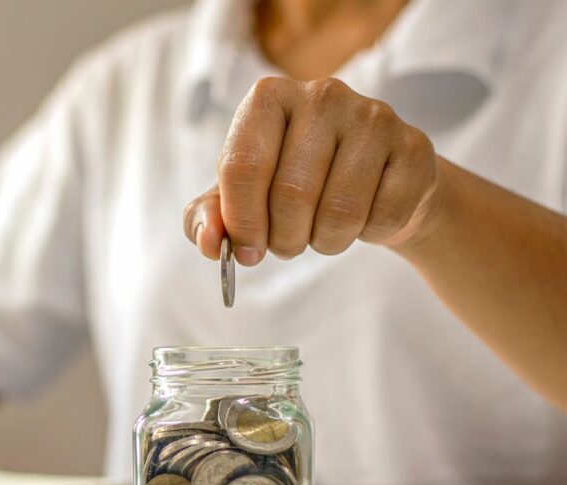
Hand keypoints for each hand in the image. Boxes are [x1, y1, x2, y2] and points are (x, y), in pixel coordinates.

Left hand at [183, 77, 442, 264]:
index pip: (242, 167)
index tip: (246, 251)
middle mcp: (322, 95)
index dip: (241, 222)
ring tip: (322, 231)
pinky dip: (367, 235)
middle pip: (291, 194)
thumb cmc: (293, 185)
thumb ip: (209, 218)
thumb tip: (208, 242)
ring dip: (325, 241)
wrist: (372, 183)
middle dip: (284, 239)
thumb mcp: (240, 198)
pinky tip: (364, 217)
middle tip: (287, 245)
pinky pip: (383, 217)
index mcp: (268, 98)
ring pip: (340, 211)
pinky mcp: (414, 147)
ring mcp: (374, 116)